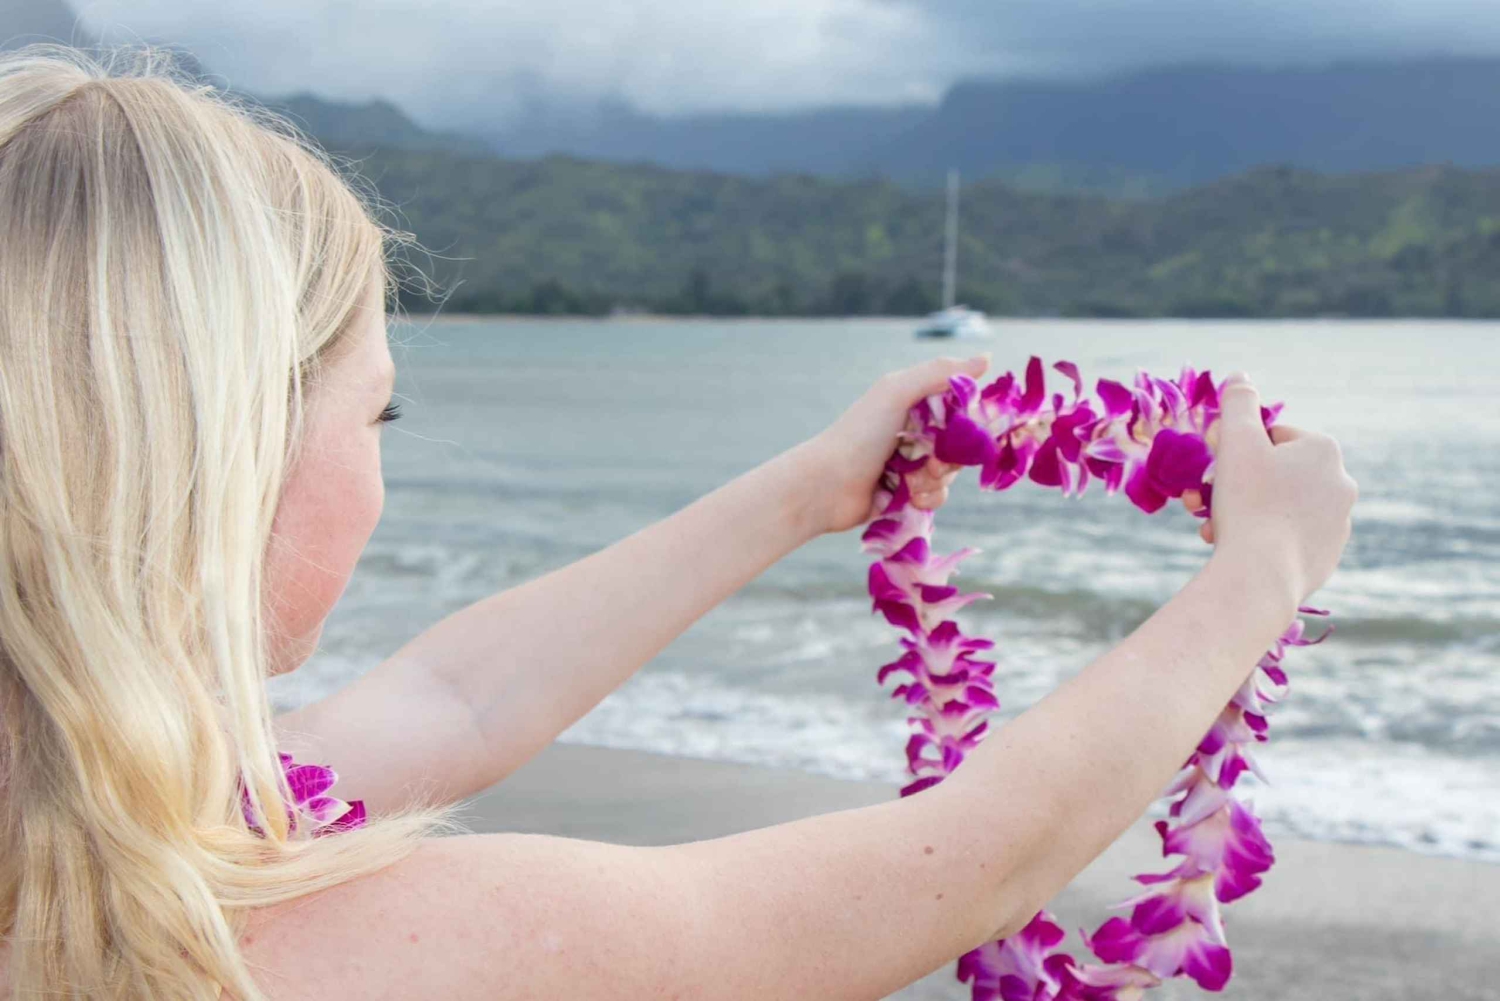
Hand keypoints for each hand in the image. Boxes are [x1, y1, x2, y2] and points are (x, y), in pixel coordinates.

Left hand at [800, 355, 989, 533]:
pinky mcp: (906, 493)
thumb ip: (940, 373)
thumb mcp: (897, 392)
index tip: (968, 434)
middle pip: (959, 445)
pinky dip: (927, 498)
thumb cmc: (859, 434)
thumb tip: (987, 358)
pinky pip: (936, 496)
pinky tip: (907, 497)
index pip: (960, 409)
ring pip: (949, 473)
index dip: (969, 423)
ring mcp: (909, 464)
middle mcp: (913, 432)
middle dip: (951, 457)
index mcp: (913, 404)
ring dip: (936, 480)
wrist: (826, 485)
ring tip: (911, 483)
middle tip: (931, 462)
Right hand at [1189, 374, 1357, 604]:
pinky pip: (1287, 539)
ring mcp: (1338, 523)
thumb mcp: (1236, 440)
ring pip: (1278, 508)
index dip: (1234, 450)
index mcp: (1323, 450)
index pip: (1270, 437)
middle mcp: (1341, 482)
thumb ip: (1238, 402)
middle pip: (1274, 474)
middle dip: (1235, 485)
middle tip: (1202, 502)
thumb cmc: (1248, 502)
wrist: (1262, 575)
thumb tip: (1239, 377)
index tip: (1212, 470)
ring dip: (1242, 513)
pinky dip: (1261, 540)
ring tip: (1214, 529)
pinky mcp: (1327, 556)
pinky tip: (1238, 548)